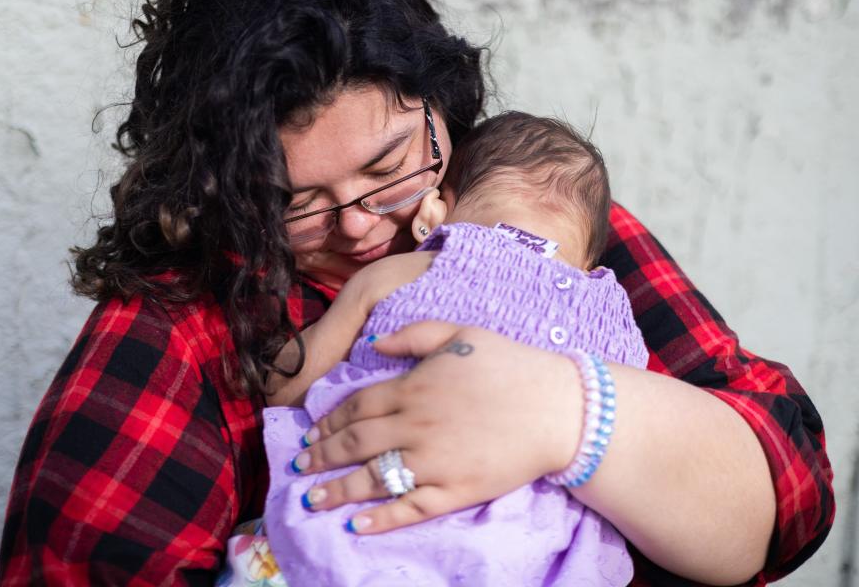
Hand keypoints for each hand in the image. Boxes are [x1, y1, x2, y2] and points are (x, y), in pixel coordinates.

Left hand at [292, 321, 582, 533]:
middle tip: (299, 466)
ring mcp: (433, 463)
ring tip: (310, 499)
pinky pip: (409, 508)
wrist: (559, 408)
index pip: (356, 406)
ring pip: (373, 479)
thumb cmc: (511, 366)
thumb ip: (413, 336)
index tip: (310, 433)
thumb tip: (373, 342)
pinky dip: (379, 519)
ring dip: (337, 490)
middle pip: (354, 444)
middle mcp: (414, 427)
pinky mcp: (455, 491)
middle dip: (320, 456)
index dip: (328, 421)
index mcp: (412, 388)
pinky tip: (355, 525)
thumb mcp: (461, 333)